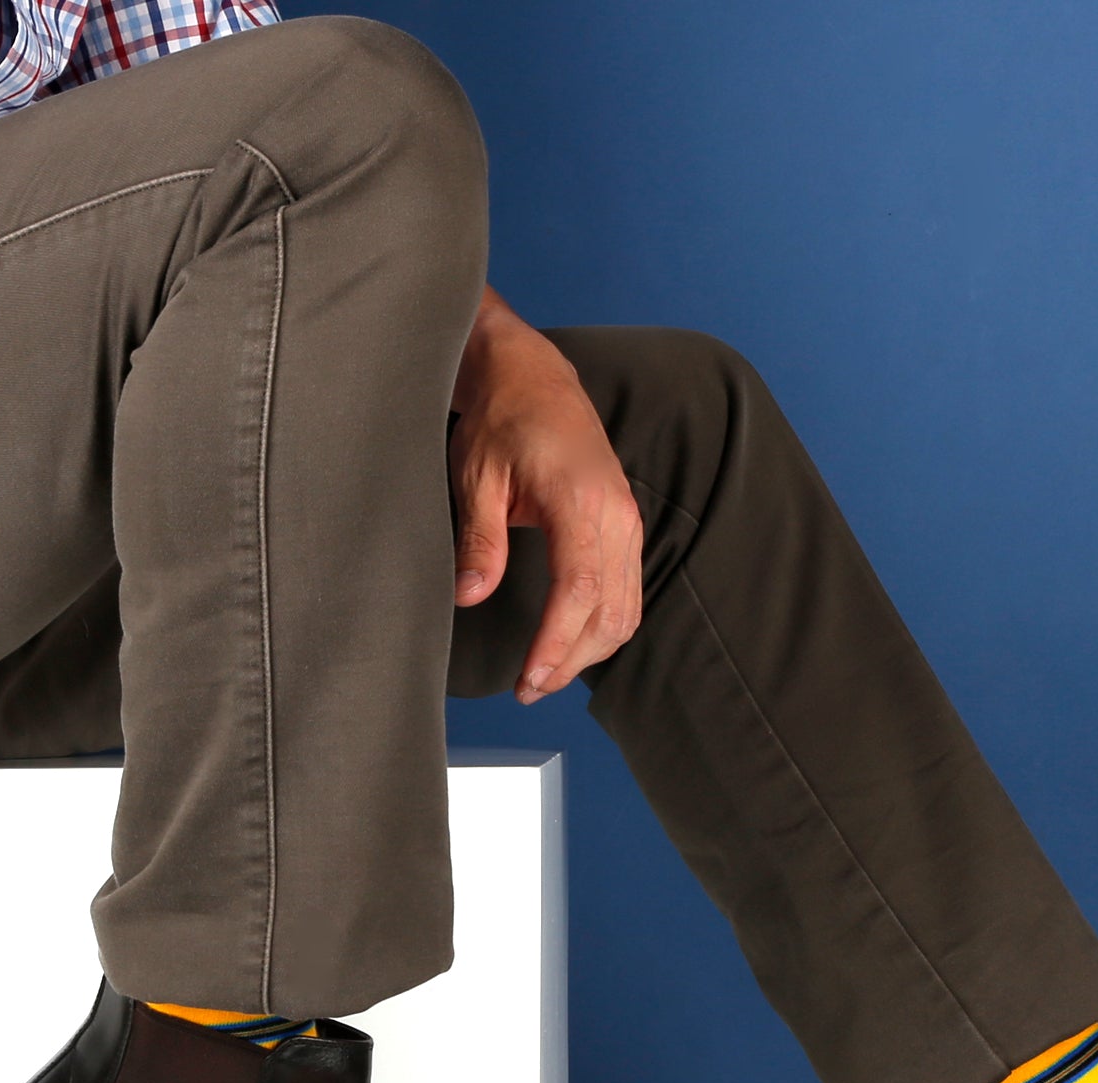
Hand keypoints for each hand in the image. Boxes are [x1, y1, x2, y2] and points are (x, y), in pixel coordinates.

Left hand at [451, 288, 643, 702]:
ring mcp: (626, 520)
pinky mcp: (625, 525)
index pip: (579, 591)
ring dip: (590, 651)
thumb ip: (479, 540)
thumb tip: (469, 596)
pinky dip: (605, 625)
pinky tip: (572, 643)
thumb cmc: (502, 421)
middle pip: (609, 612)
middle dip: (570, 661)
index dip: (556, 644)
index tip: (529, 679)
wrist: (533, 377)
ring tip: (545, 676)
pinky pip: (628, 591)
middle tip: (527, 690)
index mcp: (580, 502)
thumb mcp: (477, 478)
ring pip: (625, 608)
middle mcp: (615, 515)